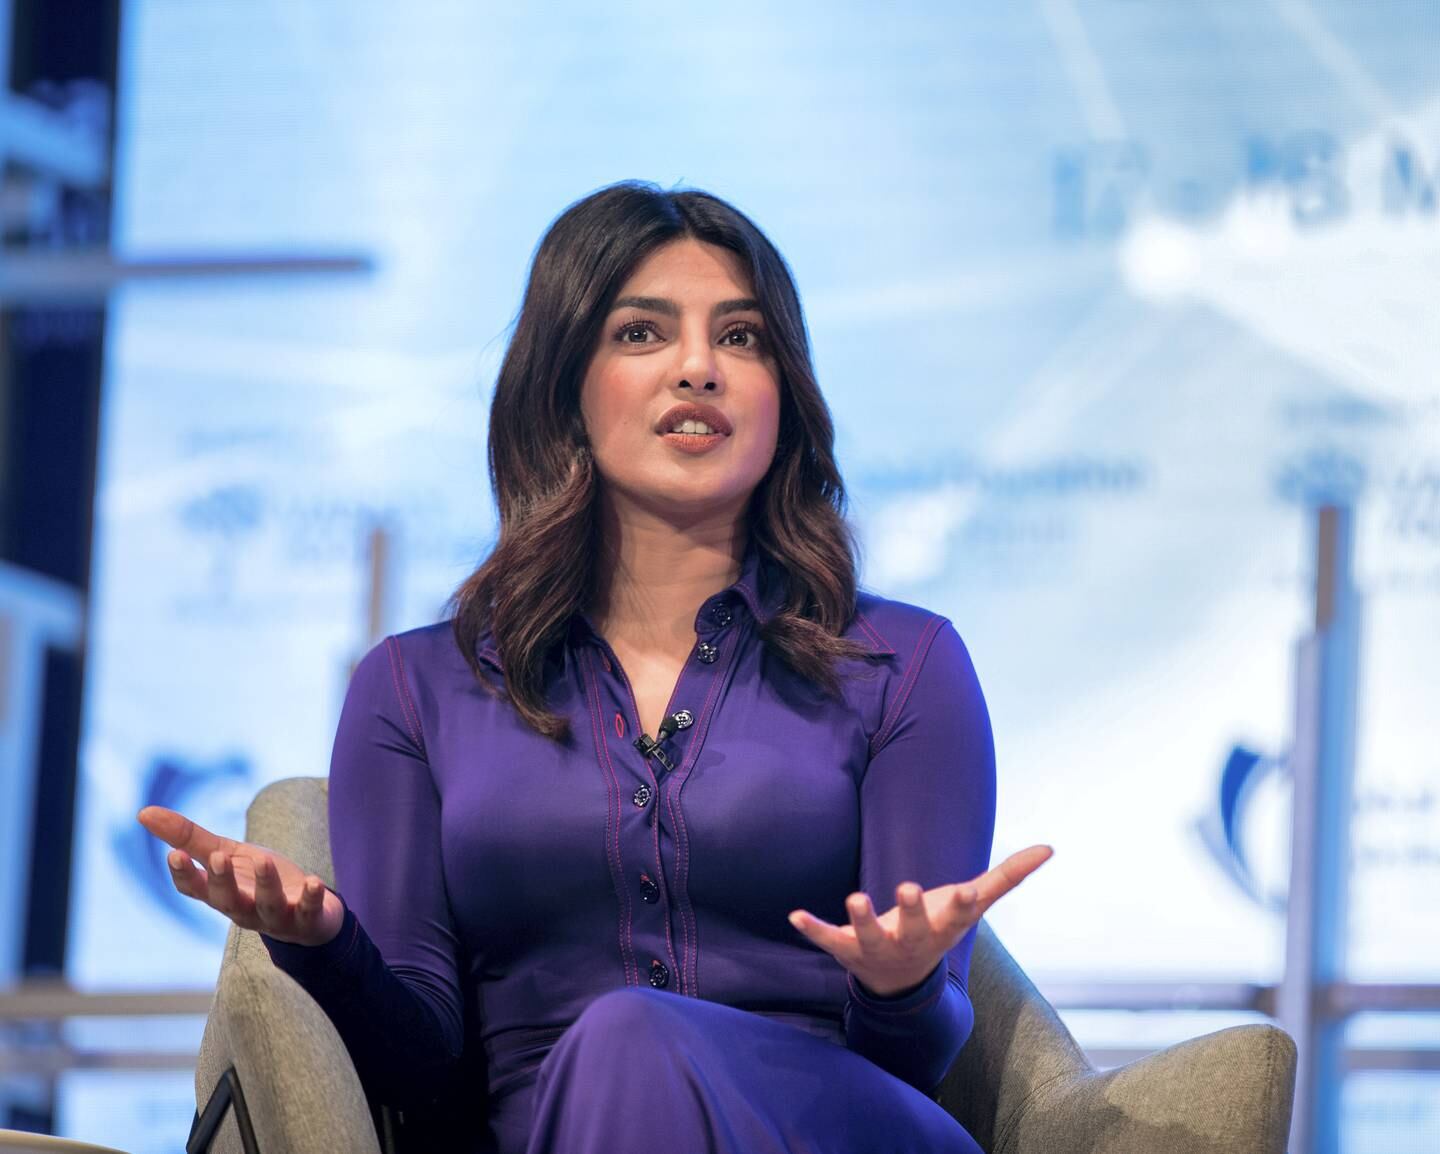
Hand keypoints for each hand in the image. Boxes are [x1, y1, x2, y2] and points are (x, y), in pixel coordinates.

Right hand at [136, 805, 344, 946]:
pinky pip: (309, 913)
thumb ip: (189, 838)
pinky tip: (314, 881)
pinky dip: (312, 899)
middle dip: (221, 881)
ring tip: (264, 860)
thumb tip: (142, 813)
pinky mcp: (307, 920)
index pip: (195, 890)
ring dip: (266, 885)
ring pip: (267, 906)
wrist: (307, 911)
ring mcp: (276, 918)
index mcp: (221, 894)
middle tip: (217, 857)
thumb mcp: (225, 854)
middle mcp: (244, 910)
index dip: (184, 875)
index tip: (174, 854)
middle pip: (227, 901)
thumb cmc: (257, 881)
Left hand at [787, 844, 1053, 997]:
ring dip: (861, 917)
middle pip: (911, 926)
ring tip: (854, 895)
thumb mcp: (972, 904)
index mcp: (942, 926)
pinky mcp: (845, 946)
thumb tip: (1050, 848)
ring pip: (867, 934)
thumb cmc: (937, 927)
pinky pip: (826, 938)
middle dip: (909, 909)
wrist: (900, 982)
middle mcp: (910, 938)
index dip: (959, 903)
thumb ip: (1007, 877)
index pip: (955, 916)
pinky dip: (812, 927)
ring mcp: (876, 946)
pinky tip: (795, 914)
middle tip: (906, 887)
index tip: (964, 890)